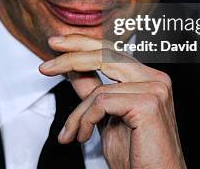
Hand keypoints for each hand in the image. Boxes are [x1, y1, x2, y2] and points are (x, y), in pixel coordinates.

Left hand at [39, 34, 185, 168]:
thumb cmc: (135, 156)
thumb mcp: (105, 116)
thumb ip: (93, 90)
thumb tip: (72, 67)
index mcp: (147, 78)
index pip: (111, 50)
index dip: (81, 43)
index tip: (56, 44)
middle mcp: (155, 79)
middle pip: (104, 56)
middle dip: (69, 59)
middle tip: (44, 68)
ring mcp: (155, 89)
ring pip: (99, 88)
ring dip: (78, 114)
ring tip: (71, 134)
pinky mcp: (148, 103)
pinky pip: (102, 103)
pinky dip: (86, 121)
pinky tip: (84, 137)